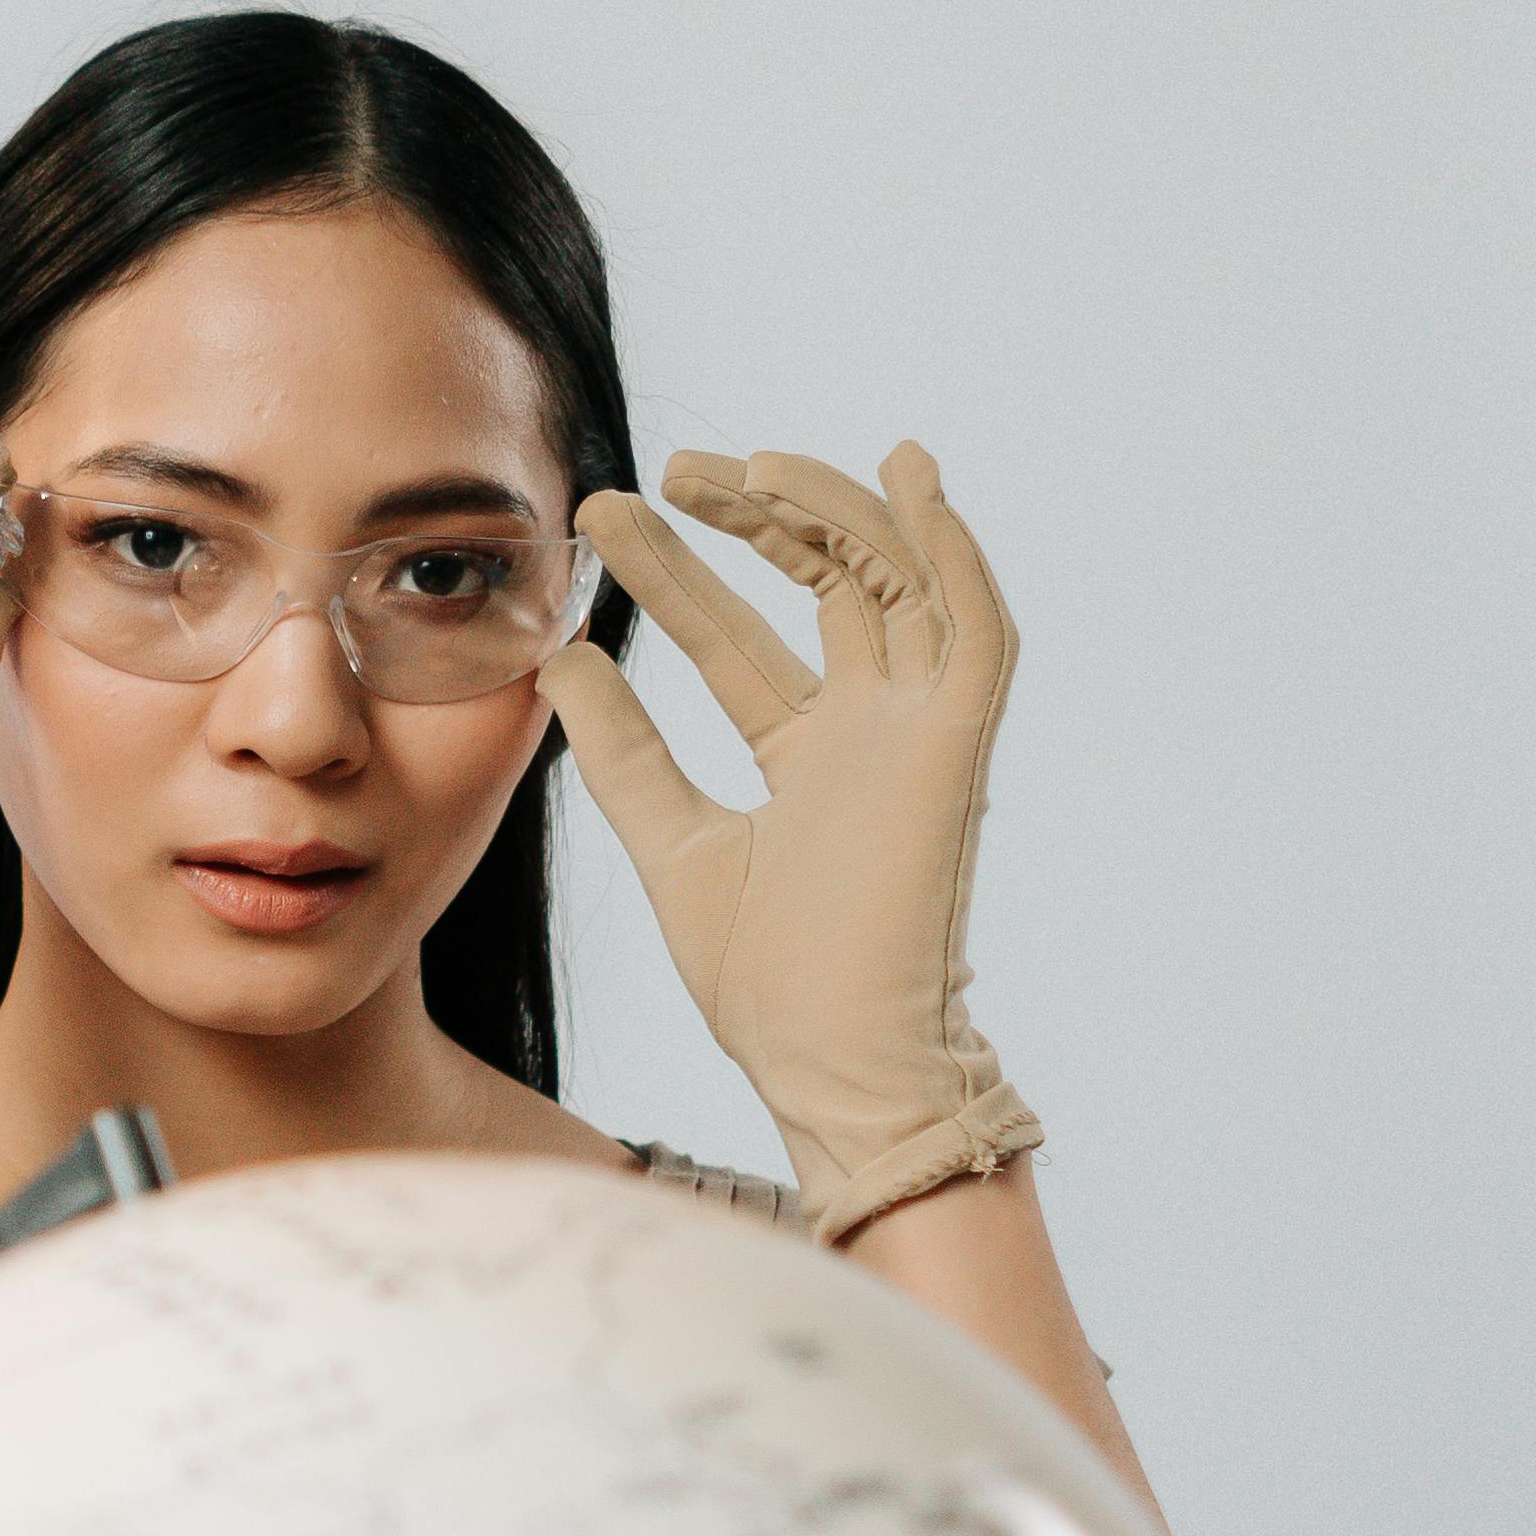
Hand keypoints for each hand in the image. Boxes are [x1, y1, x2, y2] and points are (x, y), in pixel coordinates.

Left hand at [538, 441, 1046, 1241]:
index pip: (737, 637)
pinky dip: (955, 553)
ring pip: (895, 584)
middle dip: (751, 519)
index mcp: (806, 756)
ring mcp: (917, 735)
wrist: (831, 1068)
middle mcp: (868, 732)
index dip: (678, 573)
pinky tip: (912, 480)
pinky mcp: (959, 750)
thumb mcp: (670, 843)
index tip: (604, 516)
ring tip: (744, 468)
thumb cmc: (766, 986)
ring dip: (831, 511)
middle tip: (667, 471)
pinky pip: (978, 632)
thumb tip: (557, 660)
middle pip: (819, 587)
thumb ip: (625, 754)